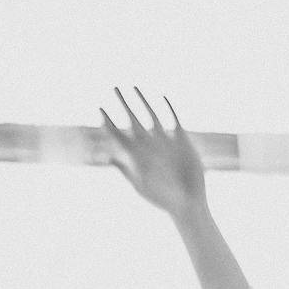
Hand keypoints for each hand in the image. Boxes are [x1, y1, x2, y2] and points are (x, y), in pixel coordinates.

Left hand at [100, 88, 206, 222]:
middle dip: (123, 103)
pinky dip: (168, 108)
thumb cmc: (162, 199)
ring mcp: (165, 142)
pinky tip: (162, 97)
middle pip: (132, 119)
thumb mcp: (140, 185)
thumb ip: (126, 169)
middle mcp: (148, 146)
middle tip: (114, 87)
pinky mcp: (182, 141)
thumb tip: (108, 158)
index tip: (99, 107)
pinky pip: (173, 120)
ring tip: (134, 87)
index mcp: (136, 156)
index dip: (107, 121)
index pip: (117, 134)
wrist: (188, 202)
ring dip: (143, 101)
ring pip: (151, 115)